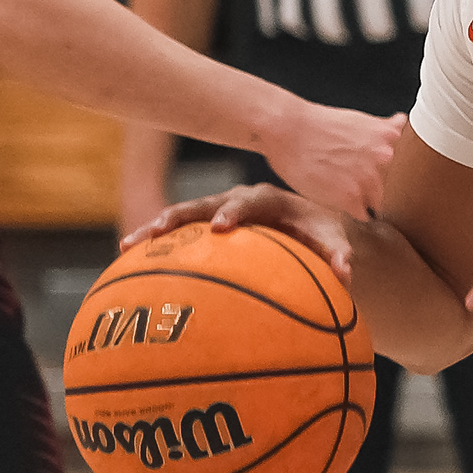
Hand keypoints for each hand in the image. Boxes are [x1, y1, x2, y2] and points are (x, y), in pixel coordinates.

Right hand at [127, 179, 351, 278]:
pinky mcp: (207, 228)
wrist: (310, 223)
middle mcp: (236, 201)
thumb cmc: (323, 232)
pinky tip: (129, 264)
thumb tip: (345, 272)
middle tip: (156, 230)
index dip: (232, 211)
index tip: (221, 227)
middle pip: (202, 204)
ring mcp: (217, 212)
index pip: (246, 201)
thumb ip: (338, 253)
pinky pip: (180, 236)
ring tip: (126, 246)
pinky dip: (158, 246)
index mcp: (266, 200)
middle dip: (179, 216)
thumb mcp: (333, 239)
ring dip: (155, 229)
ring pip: (182, 217)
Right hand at [263, 104, 399, 222]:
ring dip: (364, 199)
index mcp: (389, 138)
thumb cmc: (318, 124)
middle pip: (392, 186)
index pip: (403, 168)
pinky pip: (362, 215)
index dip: (389, 172)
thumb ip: (384, 129)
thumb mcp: (360, 119)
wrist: (287, 130)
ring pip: (377, 202)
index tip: (377, 172)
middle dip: (377, 185)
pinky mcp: (352, 199)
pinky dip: (351, 210)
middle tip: (352, 176)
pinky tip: (336, 195)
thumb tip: (402, 123)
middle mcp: (385, 159)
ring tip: (341, 184)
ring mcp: (370, 180)